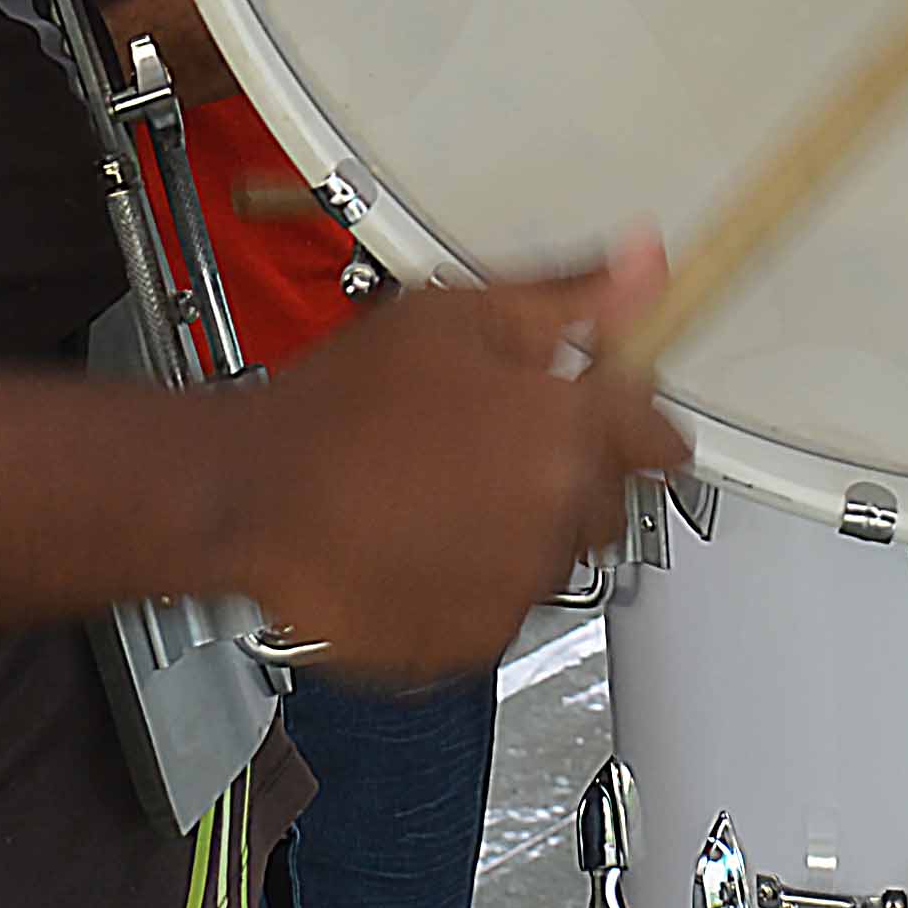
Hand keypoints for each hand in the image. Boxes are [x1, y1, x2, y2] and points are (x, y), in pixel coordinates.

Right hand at [224, 239, 687, 679]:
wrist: (247, 497)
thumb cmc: (334, 410)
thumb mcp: (455, 316)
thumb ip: (567, 297)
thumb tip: (644, 266)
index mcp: (566, 433)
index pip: (661, 439)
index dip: (632, 417)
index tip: (606, 410)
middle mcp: (553, 519)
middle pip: (607, 498)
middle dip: (565, 468)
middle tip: (489, 440)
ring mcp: (514, 588)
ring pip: (554, 553)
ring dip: (519, 524)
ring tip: (438, 487)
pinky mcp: (473, 641)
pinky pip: (504, 603)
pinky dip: (474, 575)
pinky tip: (418, 535)